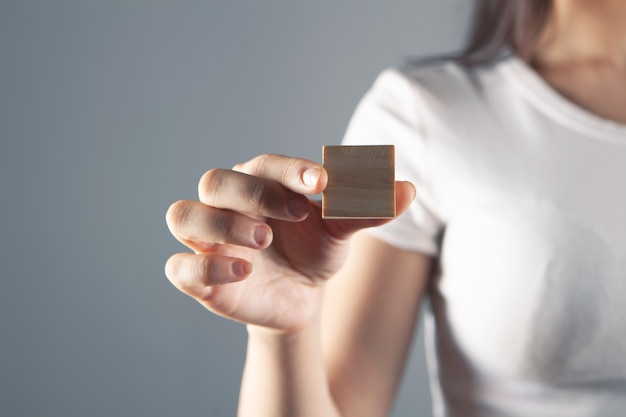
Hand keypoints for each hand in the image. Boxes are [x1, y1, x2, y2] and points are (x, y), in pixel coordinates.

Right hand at [165, 154, 414, 332]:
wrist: (300, 297)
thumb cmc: (315, 251)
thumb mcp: (342, 232)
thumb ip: (367, 209)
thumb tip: (408, 189)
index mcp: (261, 183)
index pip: (265, 165)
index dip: (290, 170)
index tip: (324, 182)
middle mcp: (228, 205)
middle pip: (215, 181)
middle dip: (253, 194)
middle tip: (295, 215)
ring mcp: (209, 240)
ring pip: (184, 216)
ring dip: (221, 226)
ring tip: (263, 242)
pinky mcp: (199, 277)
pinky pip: (178, 267)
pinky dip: (203, 268)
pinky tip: (242, 273)